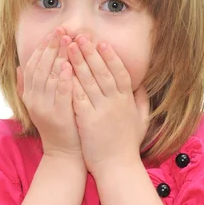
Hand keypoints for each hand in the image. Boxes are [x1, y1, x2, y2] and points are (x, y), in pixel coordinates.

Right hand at [21, 27, 82, 159]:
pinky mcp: (58, 116)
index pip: (32, 65)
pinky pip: (60, 94)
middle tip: (62, 30)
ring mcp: (44, 108)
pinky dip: (63, 79)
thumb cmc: (57, 127)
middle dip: (51, 47)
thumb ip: (28, 86)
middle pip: (40, 67)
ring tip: (67, 41)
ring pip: (49, 77)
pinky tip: (69, 66)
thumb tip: (19, 66)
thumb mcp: (40, 105)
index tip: (53, 32)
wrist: (63, 154)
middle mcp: (34, 100)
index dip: (42, 47)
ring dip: (57, 57)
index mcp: (29, 95)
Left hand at [68, 36, 149, 175]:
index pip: (120, 72)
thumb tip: (141, 86)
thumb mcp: (141, 121)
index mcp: (127, 101)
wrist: (118, 168)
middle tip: (80, 36)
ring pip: (88, 80)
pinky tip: (62, 71)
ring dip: (77, 61)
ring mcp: (102, 111)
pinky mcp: (88, 121)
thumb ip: (141, 102)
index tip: (102, 43)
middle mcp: (116, 102)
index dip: (110, 57)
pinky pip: (77, 97)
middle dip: (90, 52)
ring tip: (68, 47)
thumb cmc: (128, 146)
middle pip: (102, 71)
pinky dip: (70, 82)